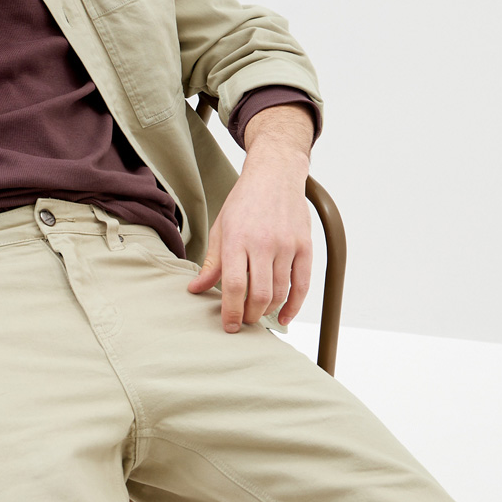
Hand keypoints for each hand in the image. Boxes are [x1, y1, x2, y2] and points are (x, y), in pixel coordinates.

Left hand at [187, 106, 312, 330]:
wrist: (276, 175)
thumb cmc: (244, 202)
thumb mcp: (221, 228)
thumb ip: (211, 262)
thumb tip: (195, 289)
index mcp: (237, 239)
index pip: (233, 286)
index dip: (231, 311)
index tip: (229, 325)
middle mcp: (263, 243)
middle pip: (258, 294)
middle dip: (249, 315)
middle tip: (244, 321)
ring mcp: (287, 245)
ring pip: (280, 292)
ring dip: (268, 310)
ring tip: (258, 314)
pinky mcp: (305, 246)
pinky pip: (302, 284)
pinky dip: (294, 305)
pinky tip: (284, 316)